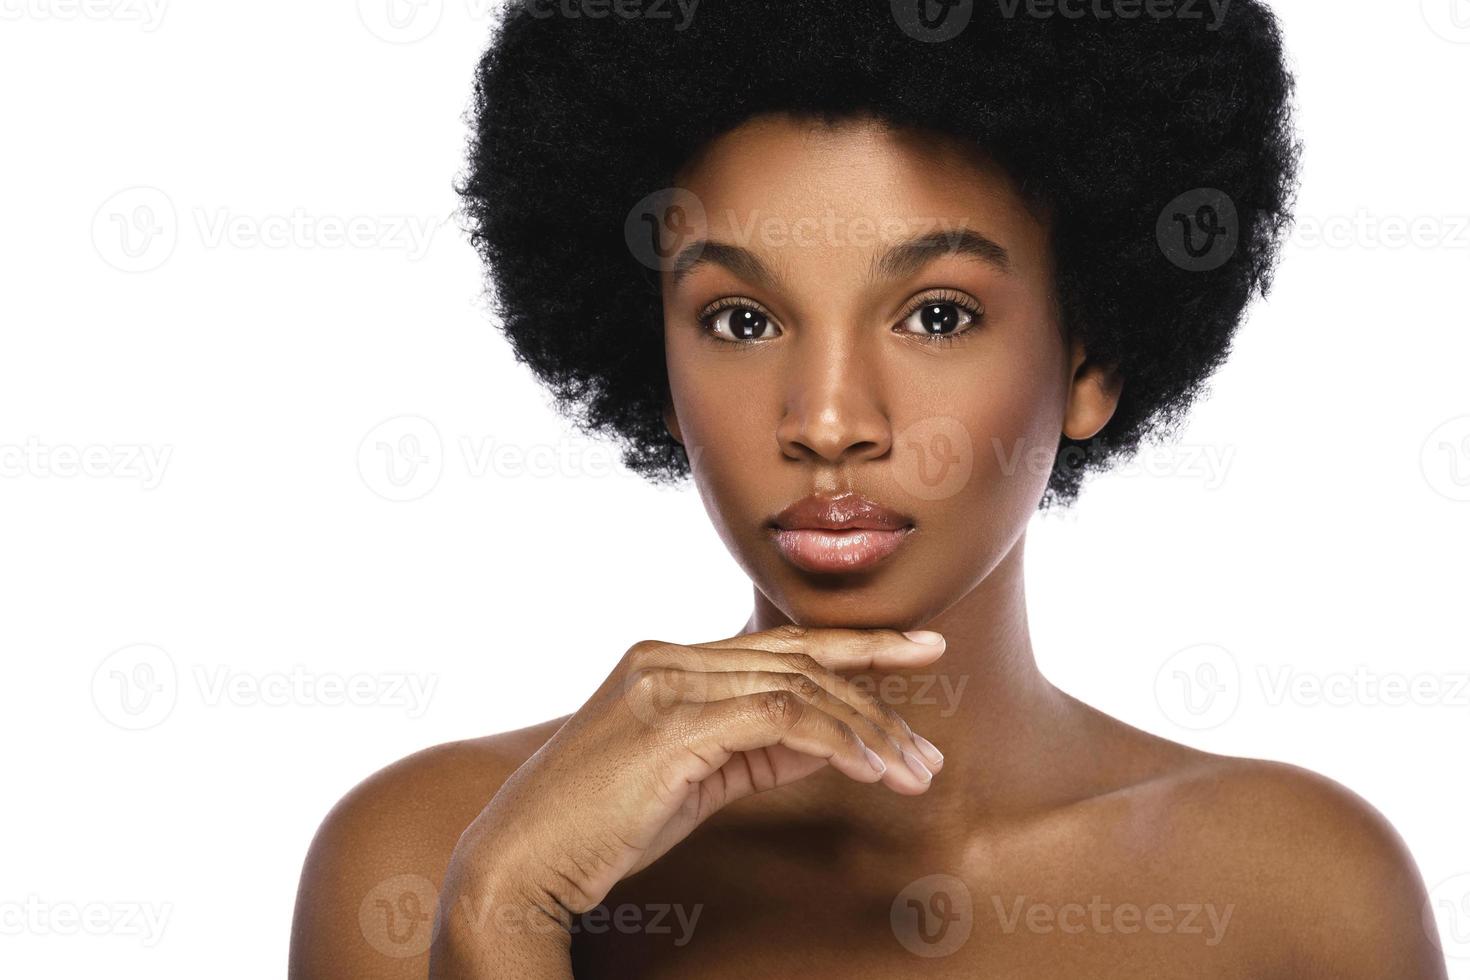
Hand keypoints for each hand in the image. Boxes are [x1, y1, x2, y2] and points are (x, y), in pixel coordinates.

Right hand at [433, 624, 947, 968]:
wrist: (523, 858)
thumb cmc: (601, 828)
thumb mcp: (692, 779)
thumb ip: (755, 747)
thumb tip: (832, 739)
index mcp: (666, 660)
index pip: (780, 646)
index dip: (857, 646)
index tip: (919, 649)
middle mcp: (667, 657)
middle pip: (798, 661)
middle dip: (877, 695)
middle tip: (929, 747)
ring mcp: (667, 683)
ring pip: (797, 686)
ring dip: (868, 731)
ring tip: (913, 771)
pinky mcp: (673, 722)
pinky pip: (779, 719)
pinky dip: (836, 741)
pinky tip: (871, 769)